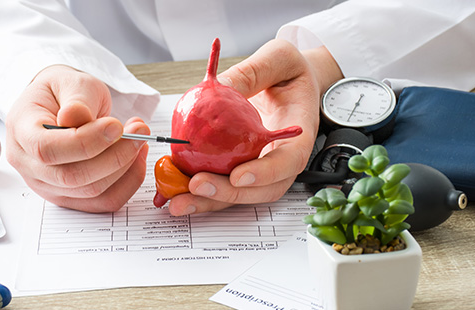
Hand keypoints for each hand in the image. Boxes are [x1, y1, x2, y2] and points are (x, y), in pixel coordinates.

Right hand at [5, 65, 149, 211]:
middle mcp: (29, 165)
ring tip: (139, 138)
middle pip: (72, 177)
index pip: (47, 149)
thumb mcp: (71, 82)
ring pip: (92, 191)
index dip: (86, 142)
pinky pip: (103, 201)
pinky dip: (128, 182)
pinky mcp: (71, 196)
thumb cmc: (63, 92)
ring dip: (125, 167)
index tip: (116, 126)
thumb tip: (75, 116)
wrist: (62, 104)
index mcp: (21, 131)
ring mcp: (48, 185)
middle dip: (114, 156)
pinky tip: (136, 158)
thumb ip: (77, 99)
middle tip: (139, 132)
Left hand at [168, 39, 342, 215]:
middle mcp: (282, 159)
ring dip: (209, 201)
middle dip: (228, 194)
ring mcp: (262, 168)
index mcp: (299, 135)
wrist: (291, 82)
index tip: (238, 175)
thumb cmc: (291, 71)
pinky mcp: (242, 167)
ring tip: (178, 201)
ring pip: (239, 193)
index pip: (288, 162)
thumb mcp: (278, 59)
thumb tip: (219, 85)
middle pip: (261, 190)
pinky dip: (199, 190)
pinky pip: (223, 182)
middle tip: (197, 186)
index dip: (265, 174)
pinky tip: (174, 188)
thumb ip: (252, 73)